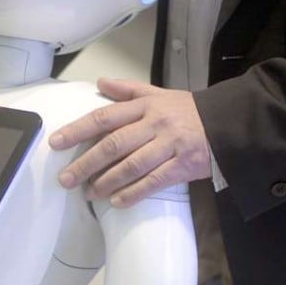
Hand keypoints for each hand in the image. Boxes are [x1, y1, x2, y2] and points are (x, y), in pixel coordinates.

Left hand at [50, 79, 211, 207]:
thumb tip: (100, 83)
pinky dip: (134, 193)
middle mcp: (155, 123)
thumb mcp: (159, 94)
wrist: (229, 123)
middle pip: (114, 144)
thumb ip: (128, 90)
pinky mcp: (184, 165)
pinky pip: (154, 181)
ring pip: (132, 165)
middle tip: (66, 179)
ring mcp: (170, 145)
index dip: (78, 130)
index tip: (56, 142)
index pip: (105, 117)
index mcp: (145, 106)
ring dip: (107, 182)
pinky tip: (117, 202)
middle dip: (86, 163)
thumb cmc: (187, 111)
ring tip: (89, 194)